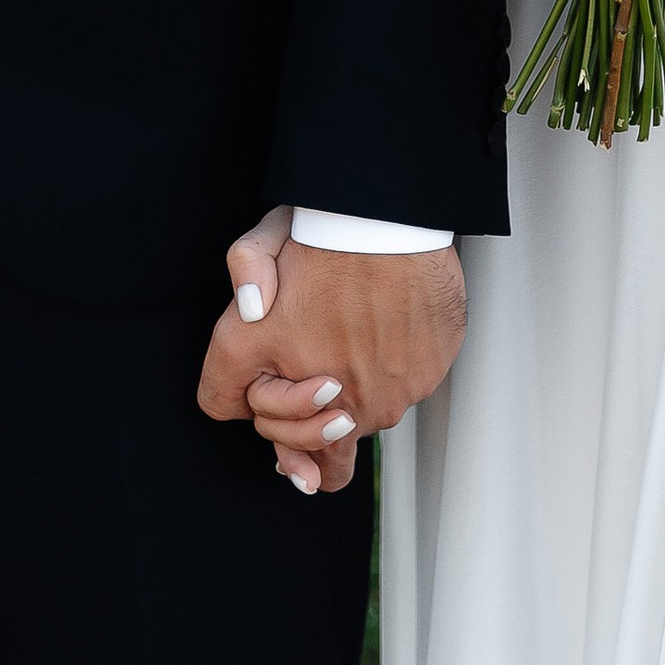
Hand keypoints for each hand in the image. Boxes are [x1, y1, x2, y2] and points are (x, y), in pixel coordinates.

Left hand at [196, 214, 465, 492]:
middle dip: (304, 415)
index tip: (269, 382)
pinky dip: (393, 368)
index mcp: (274, 371)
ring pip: (360, 418)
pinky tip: (389, 328)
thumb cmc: (328, 233)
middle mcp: (327, 402)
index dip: (254, 399)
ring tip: (357, 339)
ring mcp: (380, 398)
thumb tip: (250, 307)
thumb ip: (243, 274)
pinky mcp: (420, 383)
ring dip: (353, 393)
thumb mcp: (262, 240)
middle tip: (317, 372)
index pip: (247, 419)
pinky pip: (400, 390)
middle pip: (308, 441)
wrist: (397, 222)